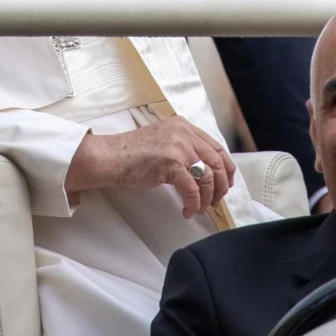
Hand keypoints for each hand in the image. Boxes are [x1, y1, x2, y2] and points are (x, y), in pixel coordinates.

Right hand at [65, 117, 235, 218]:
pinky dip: (193, 203)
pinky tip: (187, 210)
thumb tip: (202, 172)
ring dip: (206, 198)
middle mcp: (184, 133)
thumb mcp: (163, 142)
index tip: (225, 183)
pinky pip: (192, 189)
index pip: (216, 147)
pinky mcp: (171, 163)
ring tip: (199, 208)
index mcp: (183, 126)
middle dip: (219, 186)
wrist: (110, 157)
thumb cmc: (131, 154)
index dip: (225, 169)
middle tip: (215, 200)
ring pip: (207, 177)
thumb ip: (183, 149)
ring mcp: (178, 147)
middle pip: (216, 162)